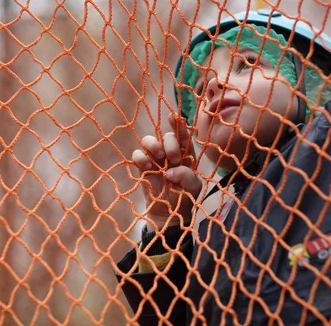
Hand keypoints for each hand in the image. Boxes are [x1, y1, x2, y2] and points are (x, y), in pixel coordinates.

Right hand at [132, 114, 202, 228]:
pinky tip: (146, 165)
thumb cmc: (185, 197)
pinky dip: (140, 156)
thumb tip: (170, 171)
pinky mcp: (143, 167)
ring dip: (154, 144)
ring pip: (149, 140)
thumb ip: (187, 176)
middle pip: (167, 136)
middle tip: (174, 159)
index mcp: (186, 154)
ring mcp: (155, 159)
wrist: (170, 213)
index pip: (183, 135)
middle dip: (171, 144)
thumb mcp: (193, 187)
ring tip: (160, 157)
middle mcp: (170, 153)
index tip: (174, 118)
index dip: (179, 125)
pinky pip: (137, 154)